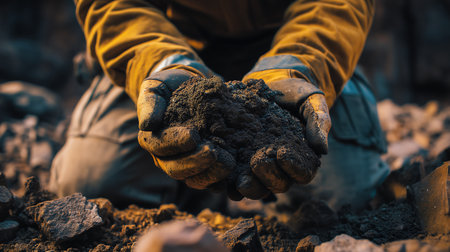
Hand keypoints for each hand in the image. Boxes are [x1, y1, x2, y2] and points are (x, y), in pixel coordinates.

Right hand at [137, 68, 233, 189]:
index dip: (176, 143)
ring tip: (228, 163)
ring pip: (196, 179)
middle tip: (213, 153)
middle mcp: (167, 158)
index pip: (161, 147)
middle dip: (195, 162)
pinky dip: (224, 179)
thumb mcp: (156, 90)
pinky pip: (212, 180)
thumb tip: (146, 124)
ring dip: (211, 174)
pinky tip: (236, 173)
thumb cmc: (169, 88)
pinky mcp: (205, 168)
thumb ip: (150, 104)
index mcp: (153, 141)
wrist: (188, 86)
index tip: (193, 135)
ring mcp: (187, 165)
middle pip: (177, 169)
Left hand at [234, 78, 330, 198]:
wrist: (273, 83)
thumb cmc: (297, 94)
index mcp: (302, 158)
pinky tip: (221, 177)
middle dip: (268, 178)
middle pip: (278, 185)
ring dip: (248, 187)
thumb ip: (319, 122)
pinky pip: (235, 178)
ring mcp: (259, 165)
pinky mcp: (240, 160)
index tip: (282, 154)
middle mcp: (280, 167)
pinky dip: (228, 181)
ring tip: (239, 181)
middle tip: (258, 163)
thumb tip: (323, 150)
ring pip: (256, 187)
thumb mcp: (312, 103)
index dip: (293, 168)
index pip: (302, 173)